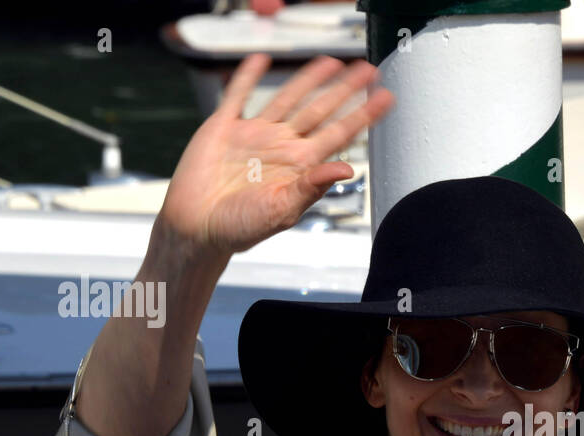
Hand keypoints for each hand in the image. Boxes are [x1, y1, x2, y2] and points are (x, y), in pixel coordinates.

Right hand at [158, 54, 394, 255]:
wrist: (197, 228)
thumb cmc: (239, 228)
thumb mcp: (282, 210)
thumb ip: (312, 188)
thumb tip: (346, 170)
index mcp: (300, 166)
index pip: (339, 134)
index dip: (362, 115)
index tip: (385, 98)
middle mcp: (282, 147)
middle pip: (320, 110)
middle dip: (344, 90)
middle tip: (367, 70)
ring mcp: (254, 135)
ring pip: (287, 98)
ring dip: (308, 79)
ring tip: (330, 62)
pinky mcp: (224, 128)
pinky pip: (239, 96)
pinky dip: (247, 76)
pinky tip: (260, 59)